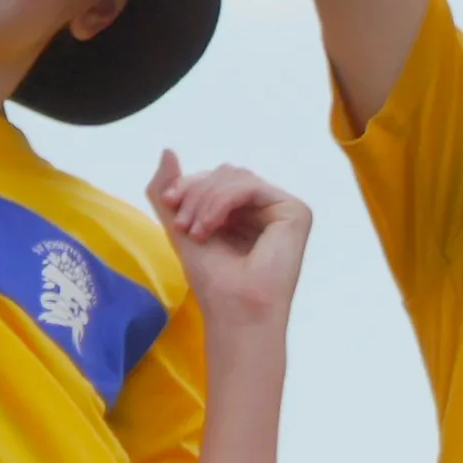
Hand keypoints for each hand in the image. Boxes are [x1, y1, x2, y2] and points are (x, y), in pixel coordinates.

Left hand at [150, 154, 313, 334]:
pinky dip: (223, 200)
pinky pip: (251, 186)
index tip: (169, 203)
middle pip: (225, 174)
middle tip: (183, 225)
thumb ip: (168, 191)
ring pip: (236, 176)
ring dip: (206, 198)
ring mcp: (282, 209)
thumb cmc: (214, 283)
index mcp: (244, 213)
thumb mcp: (180, 228)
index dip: (189, 185)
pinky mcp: (295, 212)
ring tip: (196, 230)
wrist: (235, 313)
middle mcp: (266, 209)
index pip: (216, 179)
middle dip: (196, 192)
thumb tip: (167, 150)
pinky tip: (211, 225)